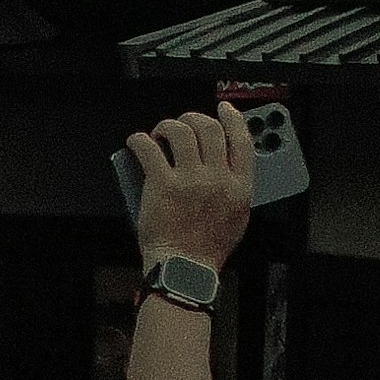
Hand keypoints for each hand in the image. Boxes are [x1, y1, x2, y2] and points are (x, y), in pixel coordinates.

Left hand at [127, 99, 254, 275]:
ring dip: (168, 126)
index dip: (232, 118)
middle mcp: (217, 178)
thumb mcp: (237, 217)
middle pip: (210, 129)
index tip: (223, 110)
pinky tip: (137, 143)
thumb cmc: (206, 250)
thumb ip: (235, 189)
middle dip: (193, 119)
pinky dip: (140, 140)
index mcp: (239, 186)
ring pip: (182, 131)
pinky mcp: (163, 184)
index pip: (242, 140)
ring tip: (160, 135)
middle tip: (182, 126)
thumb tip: (225, 167)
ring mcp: (190, 180)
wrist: (184, 269)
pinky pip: (149, 148)